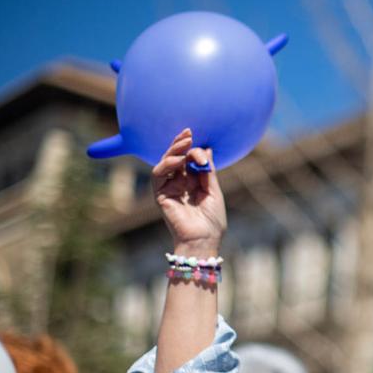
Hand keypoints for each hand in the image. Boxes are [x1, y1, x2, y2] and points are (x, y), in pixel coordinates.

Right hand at [151, 129, 226, 253]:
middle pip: (176, 158)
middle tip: (189, 132)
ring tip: (185, 142)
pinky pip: (158, 175)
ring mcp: (169, 188)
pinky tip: (177, 159)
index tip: (202, 143)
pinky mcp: (160, 195)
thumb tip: (207, 149)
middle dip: (181, 144)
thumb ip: (208, 171)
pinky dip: (167, 165)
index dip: (194, 149)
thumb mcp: (214, 191)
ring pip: (165, 163)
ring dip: (174, 150)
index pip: (189, 159)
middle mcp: (179, 183)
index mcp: (193, 182)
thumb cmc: (212, 220)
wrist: (204, 239)